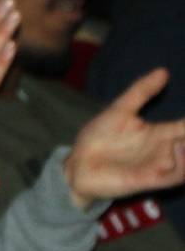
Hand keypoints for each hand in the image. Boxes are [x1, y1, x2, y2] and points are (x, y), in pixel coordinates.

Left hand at [64, 68, 184, 208]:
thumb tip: (163, 71)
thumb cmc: (98, 138)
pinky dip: (182, 163)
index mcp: (160, 134)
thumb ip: (141, 91)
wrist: (77, 164)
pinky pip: (176, 176)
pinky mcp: (150, 179)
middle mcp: (165, 151)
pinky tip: (177, 146)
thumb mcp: (120, 110)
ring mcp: (159, 166)